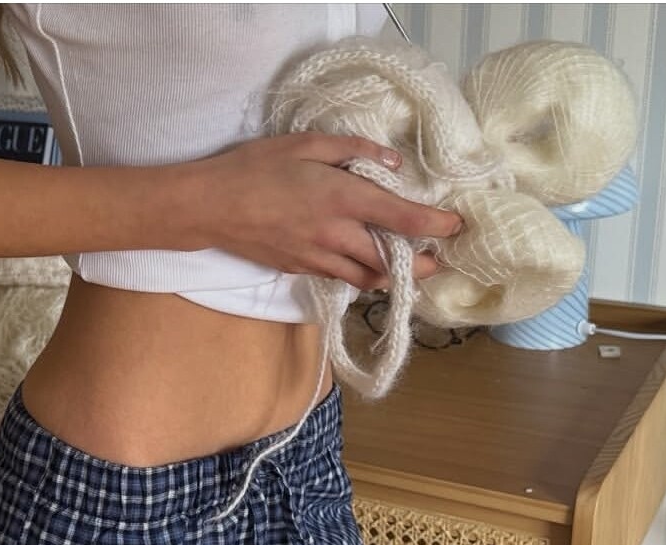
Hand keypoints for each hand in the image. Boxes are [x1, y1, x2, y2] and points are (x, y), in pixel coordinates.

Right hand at [195, 131, 462, 290]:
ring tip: (409, 269)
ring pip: (367, 278)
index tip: (457, 225)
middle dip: (422, 264)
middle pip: (391, 260)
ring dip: (393, 276)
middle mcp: (335, 234)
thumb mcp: (305, 144)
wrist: (209, 207)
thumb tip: (392, 163)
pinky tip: (364, 266)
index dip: (435, 225)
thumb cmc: (253, 167)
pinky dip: (360, 276)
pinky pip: (340, 278)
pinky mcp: (299, 269)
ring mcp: (316, 258)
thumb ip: (353, 150)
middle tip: (439, 259)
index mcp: (341, 197)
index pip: (401, 218)